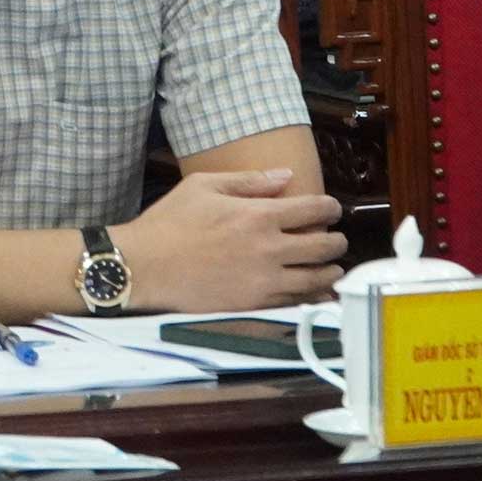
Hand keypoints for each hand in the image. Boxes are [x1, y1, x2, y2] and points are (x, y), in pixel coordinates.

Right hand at [113, 167, 345, 311]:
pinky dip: (312, 298)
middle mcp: (269, 249)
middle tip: (337, 240)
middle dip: (337, 241)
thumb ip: (248, 181)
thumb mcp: (204, 186)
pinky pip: (296, 303)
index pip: (313, 209)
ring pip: (316, 279)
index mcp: (259, 216)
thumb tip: (285, 175)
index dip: (330, 208)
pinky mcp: (254, 305)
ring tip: (333, 269)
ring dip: (330, 272)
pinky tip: (315, 294)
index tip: (332, 209)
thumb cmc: (170, 223)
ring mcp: (264, 281)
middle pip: (324, 247)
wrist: (144, 267)